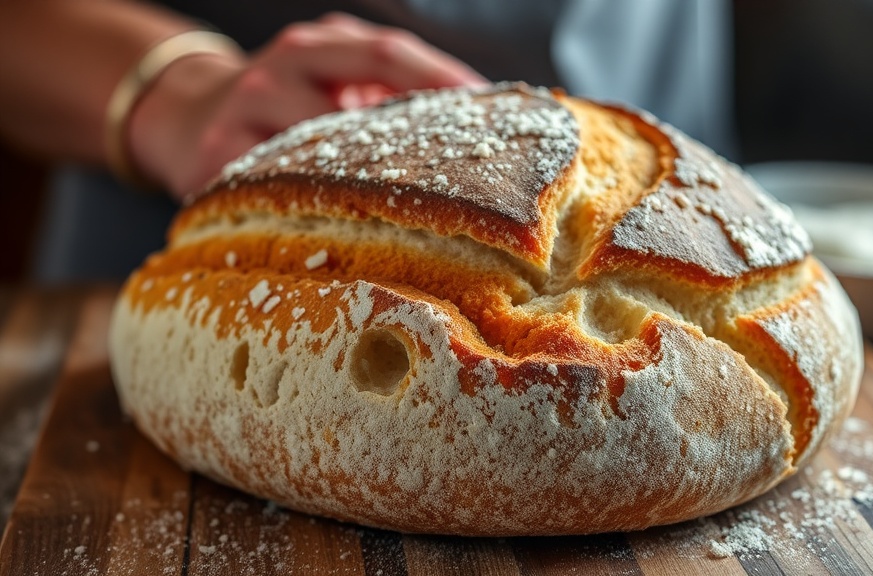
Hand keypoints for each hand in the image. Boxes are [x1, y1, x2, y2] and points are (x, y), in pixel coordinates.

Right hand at [129, 13, 487, 200]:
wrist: (186, 116)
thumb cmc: (281, 103)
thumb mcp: (325, 77)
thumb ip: (378, 92)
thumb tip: (470, 127)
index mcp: (316, 47)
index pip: (388, 54)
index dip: (441, 79)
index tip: (489, 110)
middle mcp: (280, 72)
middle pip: (360, 104)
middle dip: (421, 137)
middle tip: (477, 174)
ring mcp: (246, 118)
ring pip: (324, 156)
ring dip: (379, 185)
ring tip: (431, 211)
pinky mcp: (220, 167)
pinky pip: (283, 197)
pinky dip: (324, 214)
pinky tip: (359, 233)